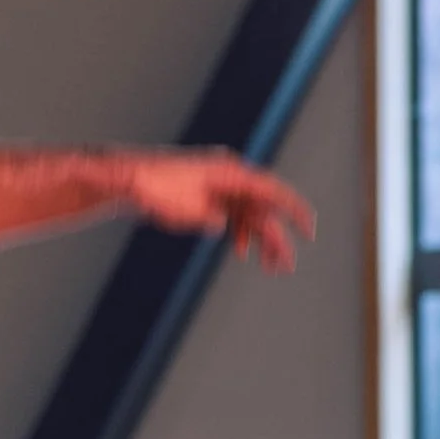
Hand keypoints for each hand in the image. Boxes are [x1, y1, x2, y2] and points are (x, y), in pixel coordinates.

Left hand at [122, 152, 313, 274]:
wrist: (131, 180)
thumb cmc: (154, 189)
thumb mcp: (181, 208)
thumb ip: (206, 216)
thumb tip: (221, 224)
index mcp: (229, 173)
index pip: (272, 191)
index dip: (294, 210)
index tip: (308, 231)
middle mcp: (229, 177)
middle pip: (263, 209)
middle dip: (275, 238)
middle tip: (285, 265)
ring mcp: (220, 186)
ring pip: (250, 214)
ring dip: (259, 239)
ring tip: (269, 265)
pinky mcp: (210, 194)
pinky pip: (235, 214)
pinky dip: (240, 233)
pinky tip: (241, 251)